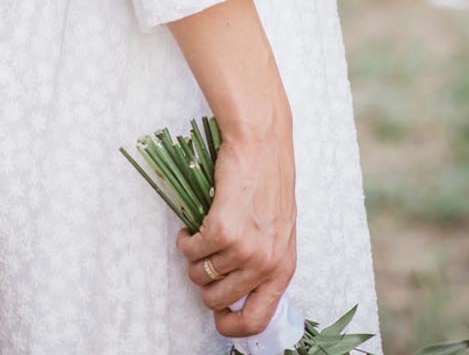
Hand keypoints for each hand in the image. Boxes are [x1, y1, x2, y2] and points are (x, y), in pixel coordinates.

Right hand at [176, 123, 296, 338]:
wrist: (262, 142)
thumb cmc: (269, 180)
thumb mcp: (279, 230)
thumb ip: (265, 263)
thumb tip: (239, 293)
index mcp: (283, 267)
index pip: (257, 320)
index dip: (232, 326)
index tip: (218, 318)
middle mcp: (265, 264)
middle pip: (219, 300)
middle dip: (204, 285)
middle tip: (204, 262)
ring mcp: (245, 249)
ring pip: (201, 275)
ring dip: (193, 259)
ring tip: (199, 238)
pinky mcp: (223, 230)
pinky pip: (192, 251)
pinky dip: (185, 241)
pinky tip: (191, 227)